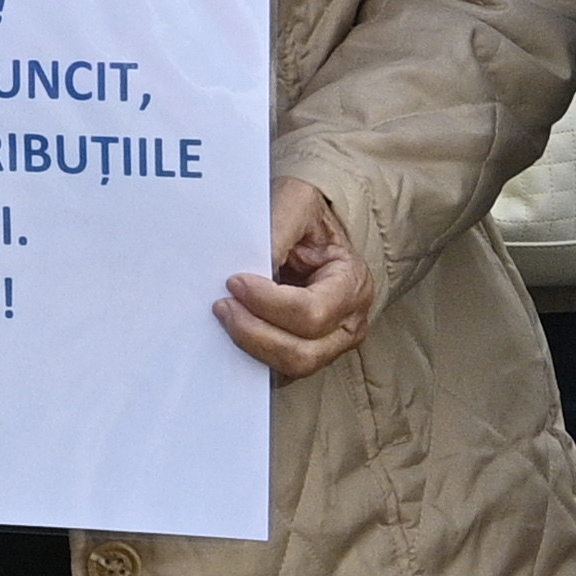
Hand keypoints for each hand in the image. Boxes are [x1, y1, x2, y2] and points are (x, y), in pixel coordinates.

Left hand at [214, 177, 374, 378]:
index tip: (235, 282)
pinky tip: (232, 332)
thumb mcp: (296, 203)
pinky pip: (279, 373)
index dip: (267, 303)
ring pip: (291, 369)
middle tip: (221, 306)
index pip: (311, 312)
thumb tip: (255, 268)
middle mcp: (349, 323)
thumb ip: (279, 228)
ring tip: (225, 316)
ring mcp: (331, 345)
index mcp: (353, 284)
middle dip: (254, 333)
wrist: (309, 229)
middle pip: (302, 352)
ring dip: (250, 347)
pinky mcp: (307, 355)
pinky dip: (252, 357)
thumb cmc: (305, 217)